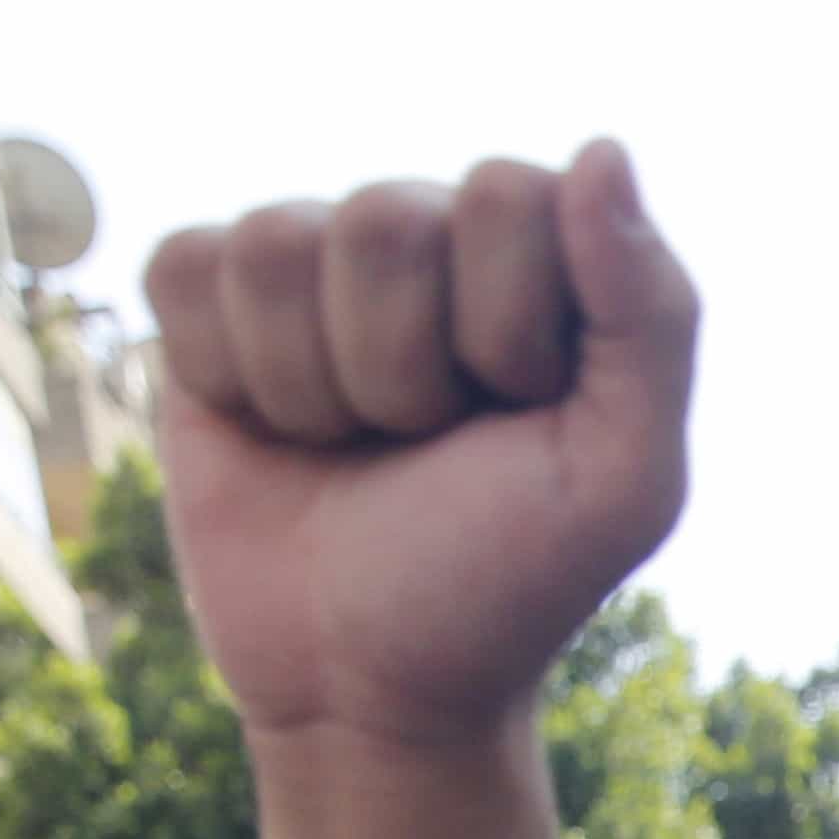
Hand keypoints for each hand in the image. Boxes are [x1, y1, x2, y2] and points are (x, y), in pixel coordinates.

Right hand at [148, 150, 700, 750]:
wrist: (370, 688)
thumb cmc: (506, 581)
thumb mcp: (623, 477)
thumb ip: (651, 316)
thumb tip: (603, 151)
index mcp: (543, 256)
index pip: (504, 196)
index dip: (503, 331)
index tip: (516, 419)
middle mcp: (429, 236)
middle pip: (384, 219)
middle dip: (404, 372)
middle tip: (425, 448)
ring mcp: (313, 264)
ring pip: (275, 245)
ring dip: (315, 386)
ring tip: (354, 447)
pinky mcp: (206, 302)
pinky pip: (186, 268)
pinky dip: (226, 375)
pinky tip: (273, 430)